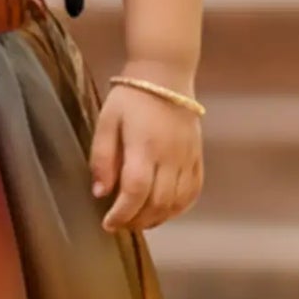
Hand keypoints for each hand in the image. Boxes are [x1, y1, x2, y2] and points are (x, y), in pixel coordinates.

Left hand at [88, 85, 203, 232]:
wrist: (166, 74)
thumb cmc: (130, 98)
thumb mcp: (107, 121)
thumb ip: (102, 158)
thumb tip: (100, 193)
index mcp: (144, 146)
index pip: (136, 191)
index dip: (122, 214)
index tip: (108, 224)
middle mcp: (170, 156)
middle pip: (158, 202)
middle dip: (137, 221)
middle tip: (121, 224)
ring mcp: (188, 157)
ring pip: (178, 201)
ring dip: (158, 218)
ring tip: (139, 221)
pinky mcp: (198, 156)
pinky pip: (194, 190)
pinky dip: (180, 207)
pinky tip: (165, 211)